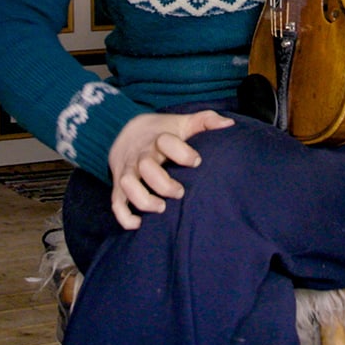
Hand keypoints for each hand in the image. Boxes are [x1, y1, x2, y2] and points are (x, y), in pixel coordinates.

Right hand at [106, 110, 233, 228]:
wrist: (125, 131)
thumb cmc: (162, 132)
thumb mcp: (183, 123)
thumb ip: (206, 120)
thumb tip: (228, 125)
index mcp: (157, 139)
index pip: (165, 142)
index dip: (182, 152)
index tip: (197, 161)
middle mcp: (140, 155)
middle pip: (146, 167)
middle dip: (163, 183)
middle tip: (180, 192)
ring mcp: (128, 171)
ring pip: (127, 185)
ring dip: (143, 200)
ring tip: (161, 208)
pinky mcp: (119, 185)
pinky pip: (116, 203)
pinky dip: (124, 217)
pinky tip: (139, 224)